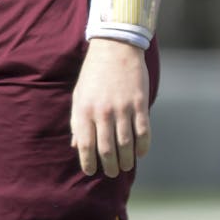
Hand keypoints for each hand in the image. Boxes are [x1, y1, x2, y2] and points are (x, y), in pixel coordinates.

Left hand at [70, 38, 150, 176]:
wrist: (115, 47)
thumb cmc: (94, 72)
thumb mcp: (79, 95)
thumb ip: (76, 121)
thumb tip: (76, 146)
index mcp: (85, 110)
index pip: (86, 146)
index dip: (88, 163)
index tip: (92, 171)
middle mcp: (103, 112)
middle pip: (107, 149)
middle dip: (110, 165)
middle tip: (113, 172)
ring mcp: (123, 107)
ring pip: (126, 143)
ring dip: (127, 159)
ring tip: (127, 165)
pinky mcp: (139, 101)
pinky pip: (143, 130)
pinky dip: (143, 145)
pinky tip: (141, 152)